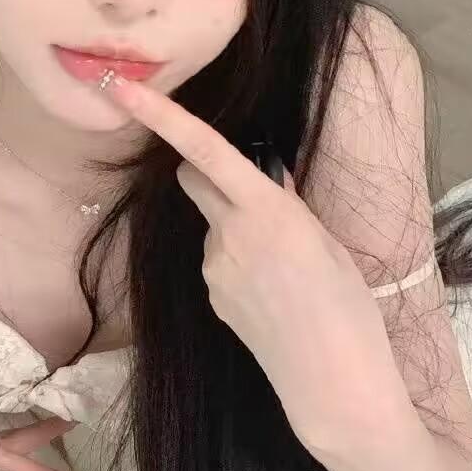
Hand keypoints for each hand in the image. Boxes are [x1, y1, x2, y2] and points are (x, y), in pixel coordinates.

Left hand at [100, 76, 406, 455]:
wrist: (332, 382)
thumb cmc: (348, 308)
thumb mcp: (327, 243)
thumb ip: (285, 210)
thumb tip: (263, 187)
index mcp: (266, 211)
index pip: (205, 150)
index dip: (160, 115)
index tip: (123, 88)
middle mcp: (230, 235)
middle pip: (194, 179)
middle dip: (207, 170)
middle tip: (250, 188)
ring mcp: (214, 269)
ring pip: (213, 225)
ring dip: (235, 228)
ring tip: (286, 268)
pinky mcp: (213, 297)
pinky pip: (220, 261)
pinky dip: (239, 263)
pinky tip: (273, 294)